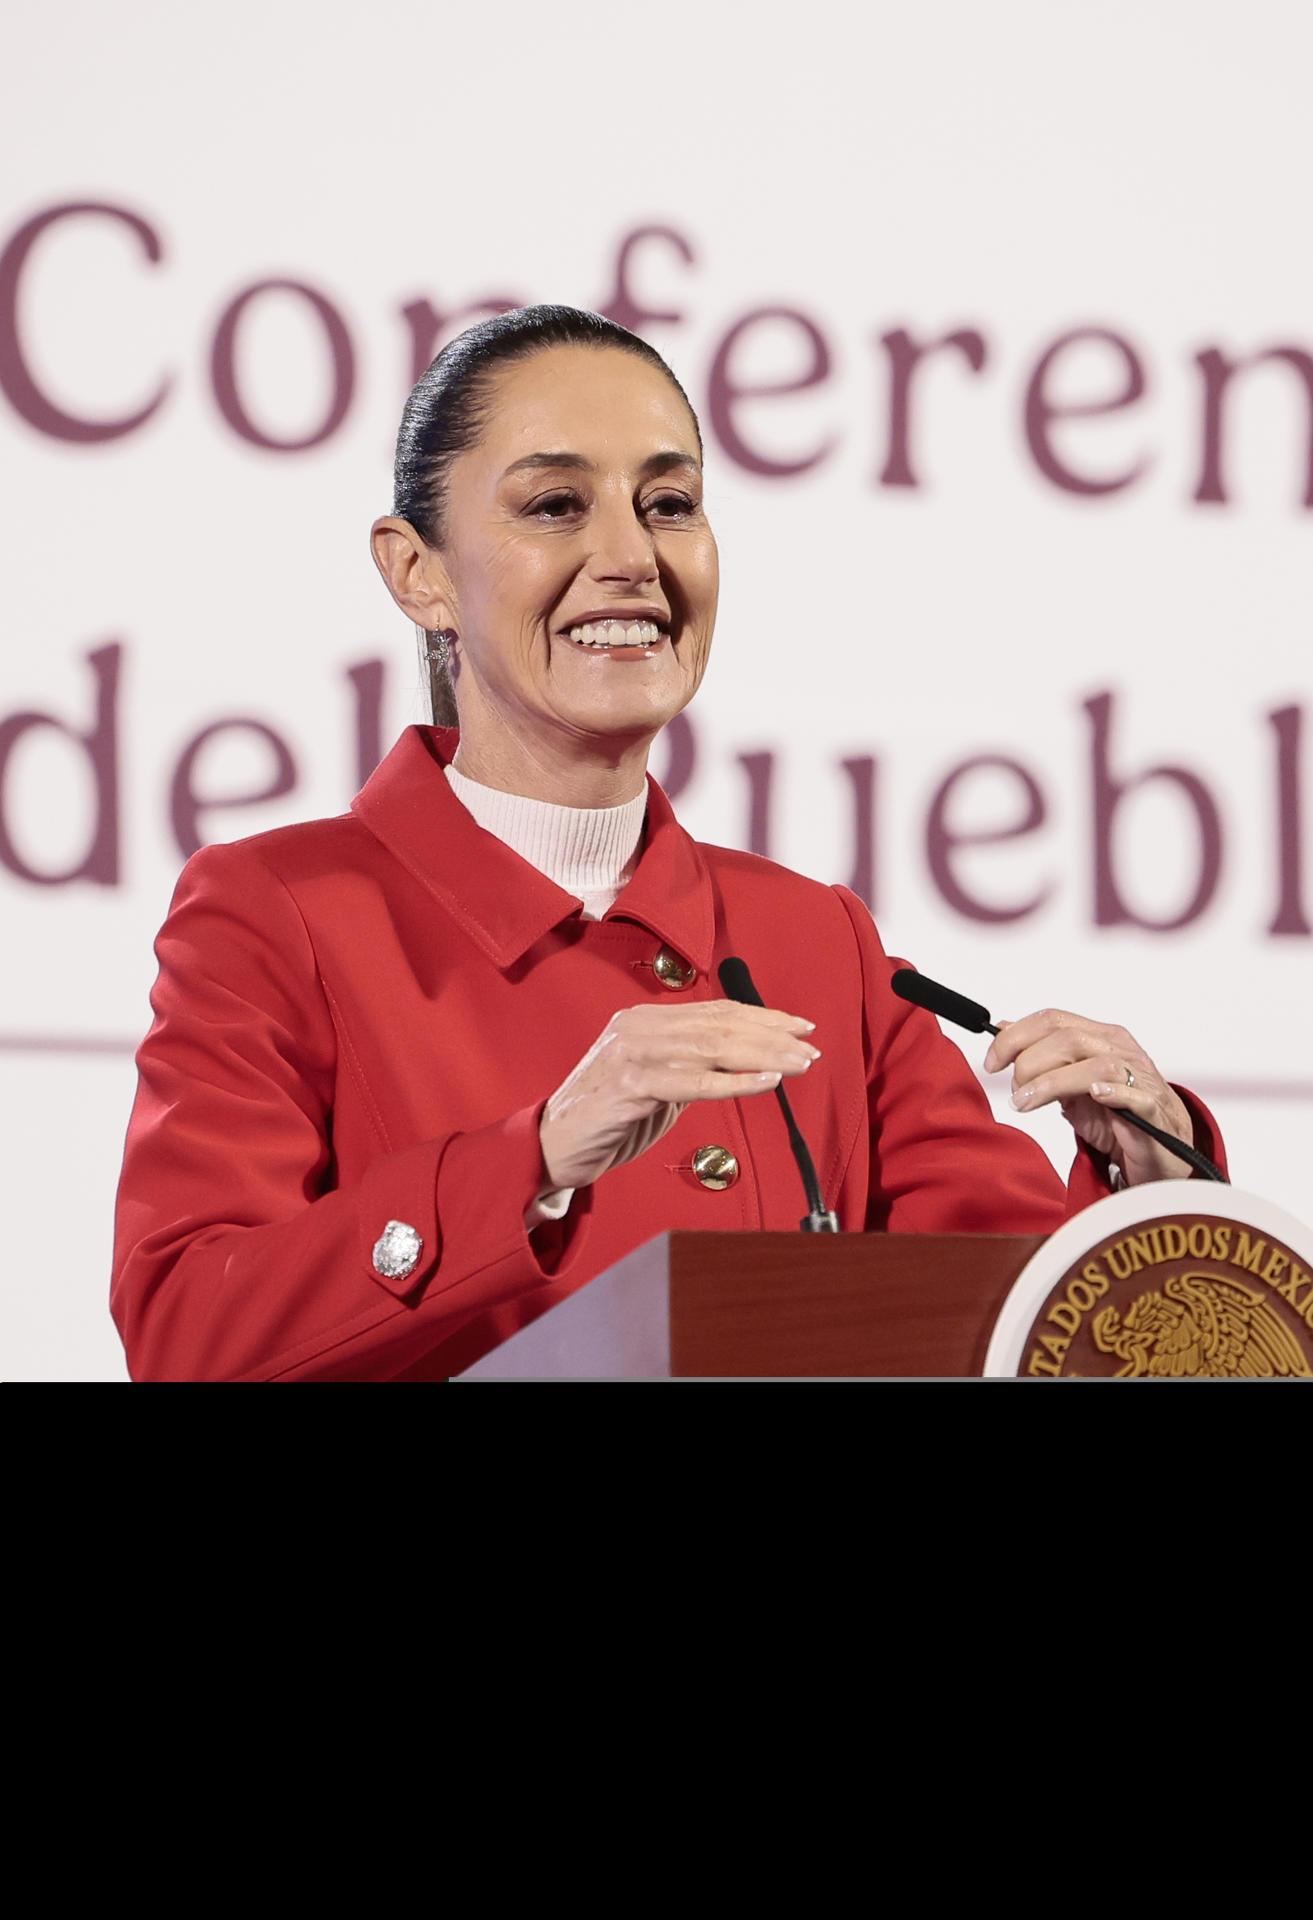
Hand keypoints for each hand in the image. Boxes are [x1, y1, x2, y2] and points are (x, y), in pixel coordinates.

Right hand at [539, 1000, 819, 1193]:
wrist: (553, 1146)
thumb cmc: (608, 1118)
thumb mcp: (657, 1082)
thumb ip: (691, 1065)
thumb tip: (747, 1060)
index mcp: (645, 1019)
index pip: (716, 1010)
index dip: (763, 1016)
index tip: (800, 1026)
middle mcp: (639, 1027)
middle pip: (721, 1024)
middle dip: (773, 1035)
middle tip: (810, 1048)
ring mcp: (632, 1054)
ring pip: (713, 1046)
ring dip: (764, 1054)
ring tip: (799, 1063)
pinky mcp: (628, 1086)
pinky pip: (694, 1082)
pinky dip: (736, 1080)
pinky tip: (766, 1080)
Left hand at [983, 1009, 1193, 1184]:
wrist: (1161, 1151)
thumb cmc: (1115, 1116)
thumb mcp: (1069, 1085)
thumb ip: (1041, 1057)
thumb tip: (1003, 1029)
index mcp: (1100, 1038)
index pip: (1052, 1019)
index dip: (1014, 1037)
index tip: (991, 1063)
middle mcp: (1120, 1051)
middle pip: (1067, 1039)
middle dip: (1029, 1064)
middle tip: (1015, 1093)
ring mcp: (1139, 1080)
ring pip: (1096, 1065)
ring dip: (1053, 1083)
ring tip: (1028, 1103)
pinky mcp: (1153, 1112)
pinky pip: (1136, 1096)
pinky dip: (1113, 1092)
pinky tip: (1094, 1096)